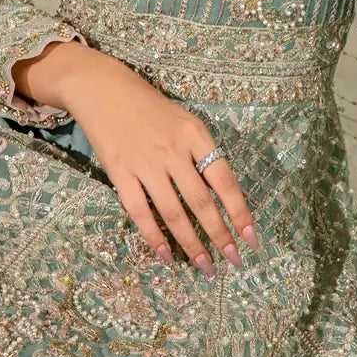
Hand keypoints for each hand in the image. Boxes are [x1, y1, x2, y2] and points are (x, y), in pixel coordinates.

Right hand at [13, 41, 258, 276]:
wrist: (105, 90)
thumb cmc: (151, 109)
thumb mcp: (186, 123)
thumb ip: (203, 154)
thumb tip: (225, 196)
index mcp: (196, 134)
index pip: (224, 179)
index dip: (239, 211)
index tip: (251, 237)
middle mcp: (173, 150)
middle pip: (201, 202)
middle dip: (220, 235)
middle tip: (234, 260)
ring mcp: (145, 162)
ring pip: (173, 212)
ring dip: (191, 243)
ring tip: (206, 266)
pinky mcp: (120, 172)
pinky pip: (140, 212)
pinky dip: (154, 237)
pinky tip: (167, 255)